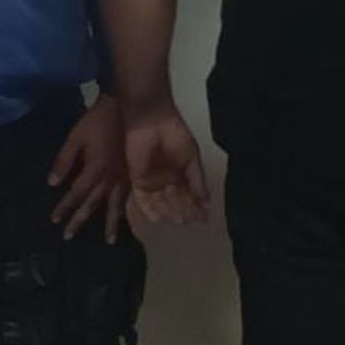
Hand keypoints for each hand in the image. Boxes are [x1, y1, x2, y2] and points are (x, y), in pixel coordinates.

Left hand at [48, 94, 129, 242]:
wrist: (126, 109)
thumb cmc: (97, 121)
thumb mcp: (75, 137)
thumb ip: (64, 161)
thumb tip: (52, 183)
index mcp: (94, 169)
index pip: (76, 194)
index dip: (64, 207)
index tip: (54, 220)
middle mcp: (109, 179)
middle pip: (93, 204)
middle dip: (79, 220)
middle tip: (68, 236)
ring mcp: (124, 178)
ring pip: (115, 206)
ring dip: (111, 224)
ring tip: (109, 240)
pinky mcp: (134, 175)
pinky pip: (129, 197)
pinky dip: (126, 210)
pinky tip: (126, 219)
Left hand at [125, 104, 208, 225]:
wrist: (153, 122)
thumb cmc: (175, 135)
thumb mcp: (192, 159)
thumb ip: (198, 180)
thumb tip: (207, 201)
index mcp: (180, 174)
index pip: (189, 195)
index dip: (196, 207)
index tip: (205, 218)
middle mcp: (166, 180)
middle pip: (175, 202)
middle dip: (184, 212)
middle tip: (191, 222)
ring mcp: (152, 181)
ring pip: (161, 203)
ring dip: (169, 213)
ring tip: (179, 220)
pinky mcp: (138, 180)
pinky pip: (143, 199)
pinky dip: (150, 210)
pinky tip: (160, 218)